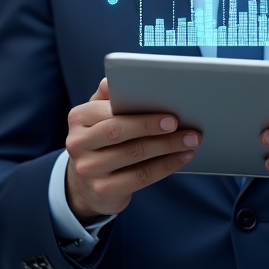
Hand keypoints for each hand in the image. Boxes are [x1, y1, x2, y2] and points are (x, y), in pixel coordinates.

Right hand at [64, 78, 199, 221]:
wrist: (84, 184)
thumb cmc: (102, 139)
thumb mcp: (99, 114)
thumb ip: (109, 95)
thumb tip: (116, 78)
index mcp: (78, 117)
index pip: (111, 113)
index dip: (142, 115)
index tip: (170, 113)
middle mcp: (77, 143)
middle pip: (119, 133)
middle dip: (155, 128)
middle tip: (184, 126)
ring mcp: (88, 169)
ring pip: (133, 156)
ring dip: (167, 148)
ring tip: (191, 141)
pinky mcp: (102, 190)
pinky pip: (139, 178)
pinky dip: (165, 167)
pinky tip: (182, 158)